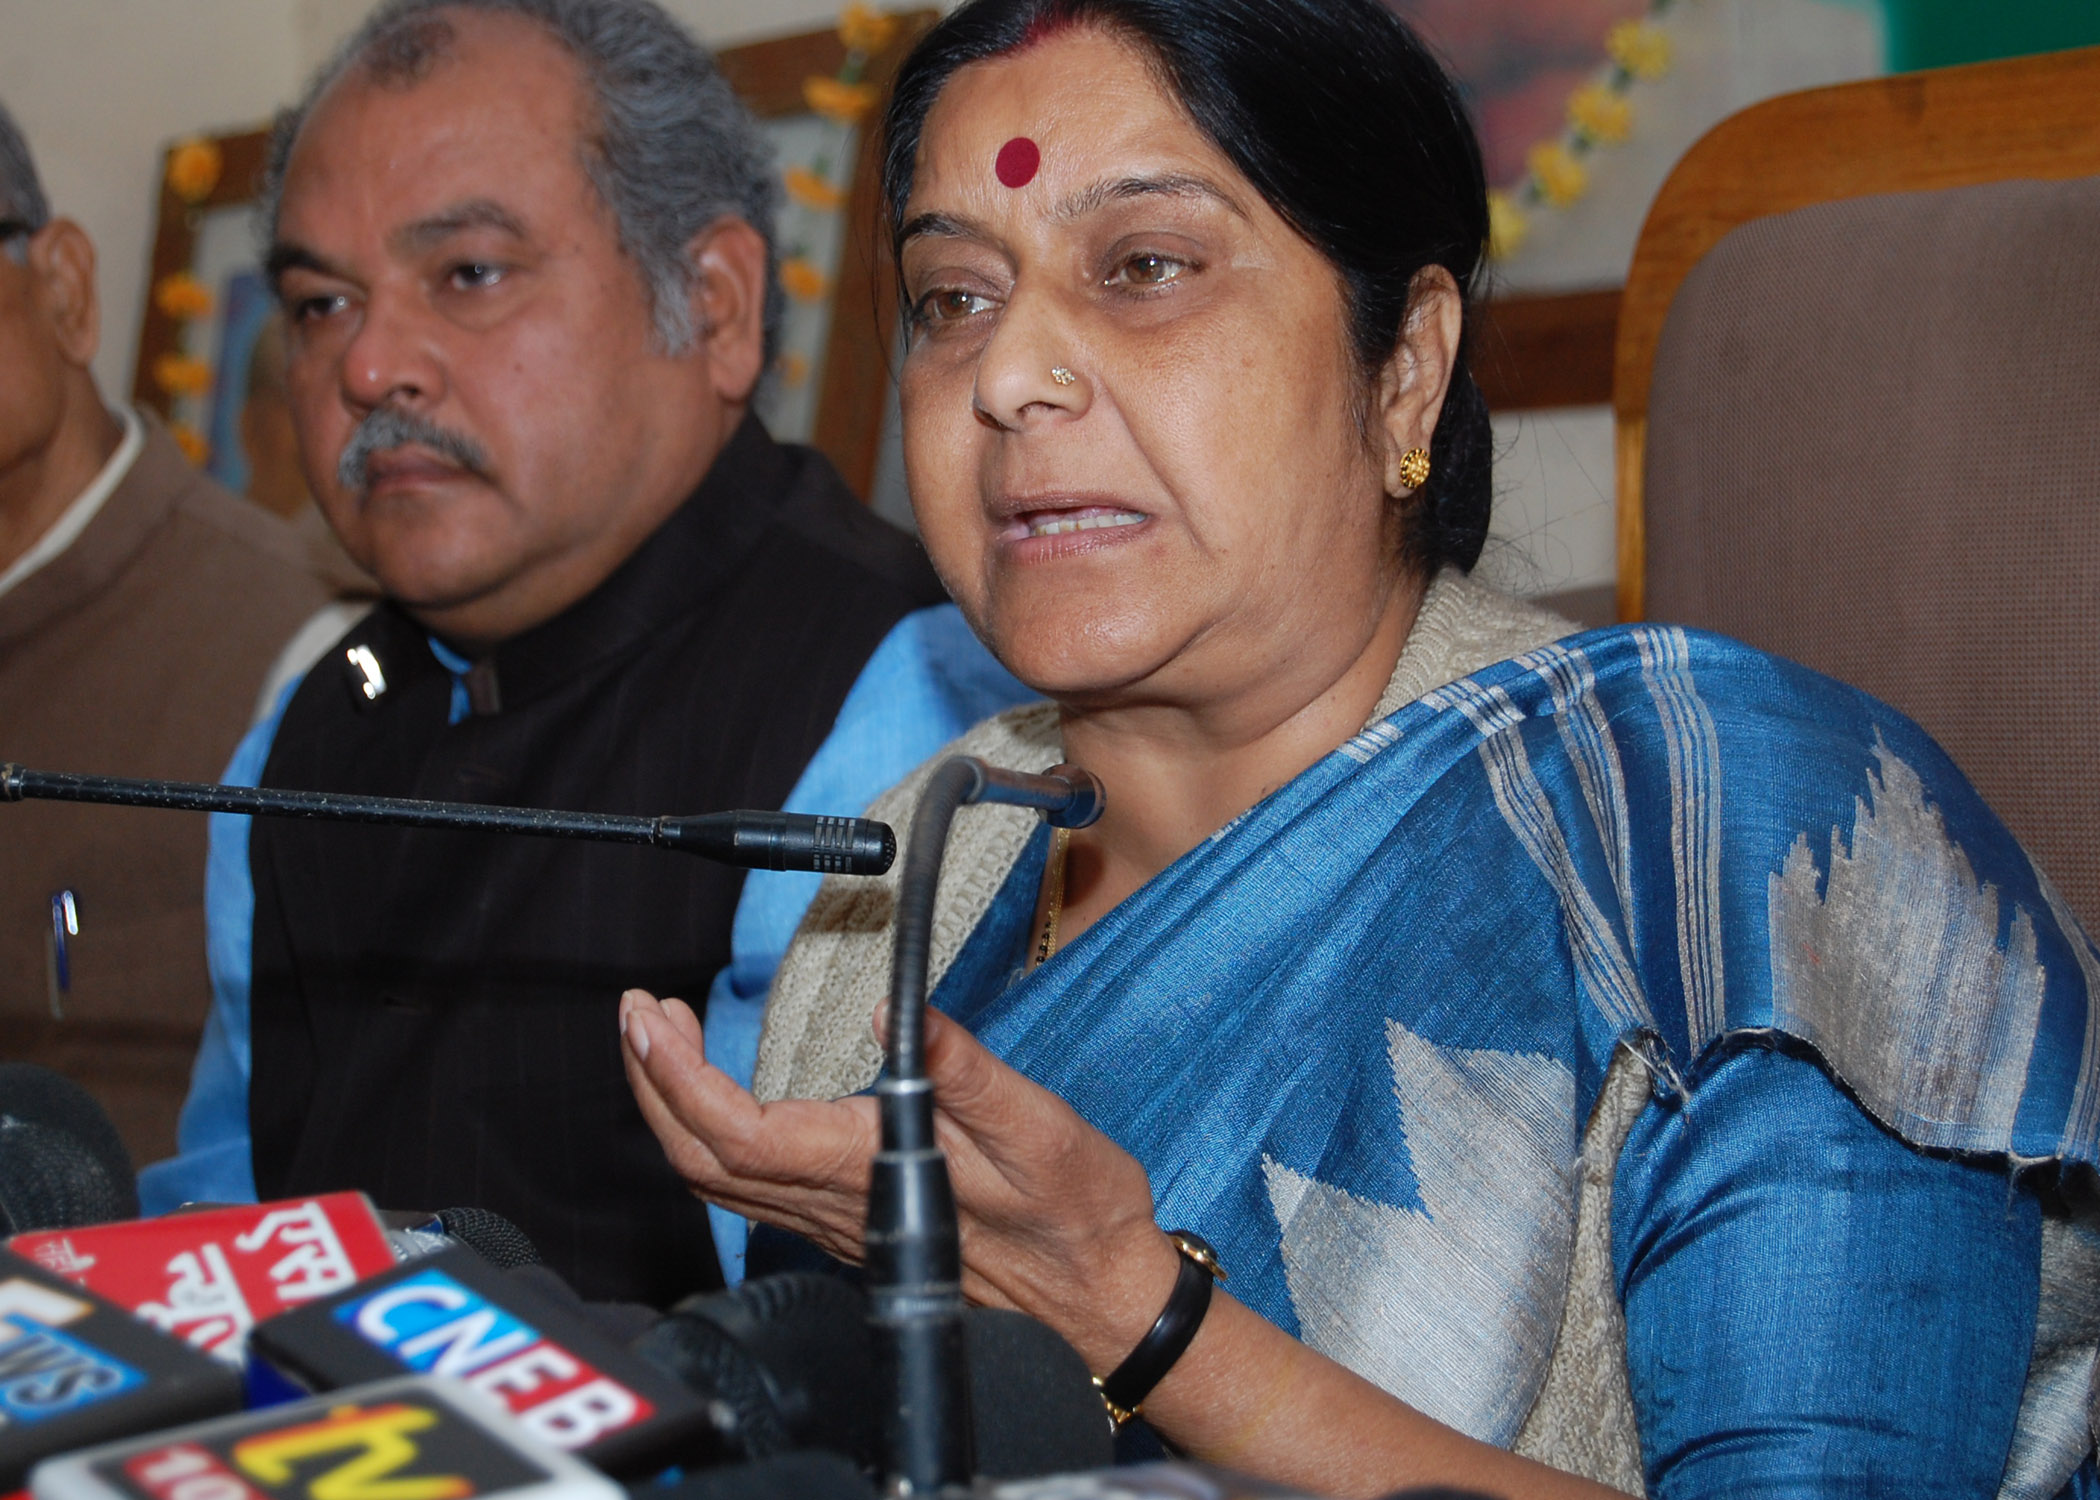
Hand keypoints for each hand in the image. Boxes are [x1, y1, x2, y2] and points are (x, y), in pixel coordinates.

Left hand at [618, 988, 1181, 1370]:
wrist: (1100, 1297)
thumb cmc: (1078, 1218)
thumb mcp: (1039, 1127)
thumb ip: (963, 1070)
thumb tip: (898, 1010)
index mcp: (867, 1171)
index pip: (739, 1132)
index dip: (680, 1079)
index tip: (654, 1023)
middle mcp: (836, 1204)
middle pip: (704, 1158)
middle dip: (654, 1085)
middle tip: (640, 1015)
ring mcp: (836, 1220)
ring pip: (720, 1177)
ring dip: (675, 1107)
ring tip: (665, 1039)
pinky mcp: (848, 1222)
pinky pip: (752, 1186)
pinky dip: (714, 1131)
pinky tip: (724, 1095)